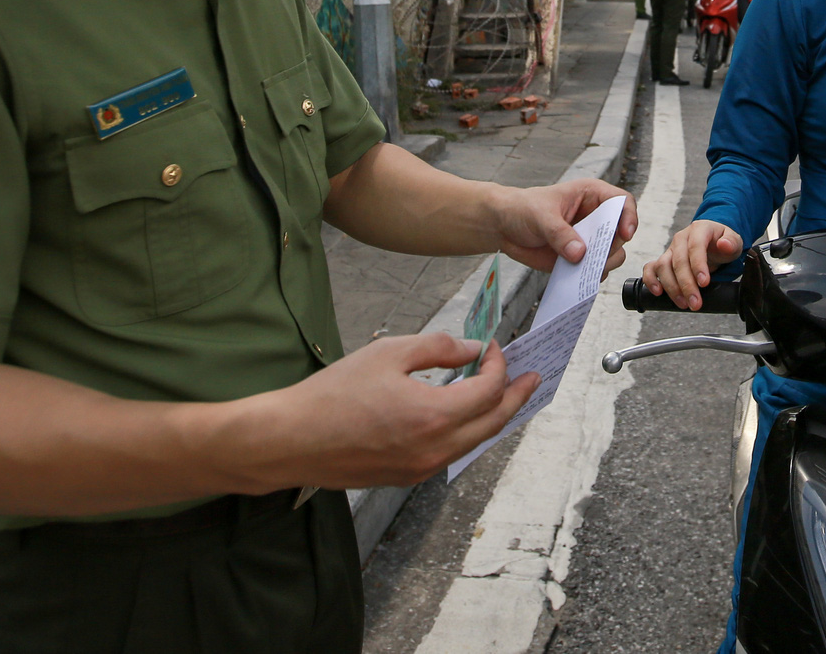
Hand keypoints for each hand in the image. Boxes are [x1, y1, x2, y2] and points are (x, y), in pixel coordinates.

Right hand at [258, 334, 536, 487]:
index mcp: (434, 416)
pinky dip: (467, 430)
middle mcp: (435, 449)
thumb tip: (472, 350)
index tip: (494, 347)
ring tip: (505, 393)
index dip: (499, 366)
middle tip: (534, 378)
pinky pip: (451, 452)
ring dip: (493, 416)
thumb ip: (438, 348)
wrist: (292, 440)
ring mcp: (422, 468)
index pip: (489, 391)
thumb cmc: (334, 393)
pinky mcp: (407, 477)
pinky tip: (464, 413)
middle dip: (517, 397)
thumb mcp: (388, 353)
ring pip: (475, 441)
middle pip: (494, 423)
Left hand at [492, 179, 636, 275]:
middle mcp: (595, 217)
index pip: (623, 202)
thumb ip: (560, 234)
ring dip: (603, 264)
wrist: (504, 226)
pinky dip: (589, 277)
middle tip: (596, 258)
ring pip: (612, 255)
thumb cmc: (523, 209)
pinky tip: (576, 277)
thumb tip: (579, 254)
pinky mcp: (580, 258)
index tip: (624, 234)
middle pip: (620, 234)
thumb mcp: (541, 216)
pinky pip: (594, 270)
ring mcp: (589, 239)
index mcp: (591, 195)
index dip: (629, 217)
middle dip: (612, 248)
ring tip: (584, 268)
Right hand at [641, 219, 742, 310]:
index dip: (698, 265)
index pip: (696, 246)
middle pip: (678, 260)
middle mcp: (681, 238)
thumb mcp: (734, 240)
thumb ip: (732, 242)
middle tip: (695, 302)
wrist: (713, 242)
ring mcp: (671, 249)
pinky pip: (651, 268)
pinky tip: (658, 292)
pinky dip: (650, 280)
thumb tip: (724, 244)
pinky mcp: (663, 260)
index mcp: (699, 230)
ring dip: (671, 287)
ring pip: (663, 266)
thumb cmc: (722, 242)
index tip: (704, 283)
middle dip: (686, 284)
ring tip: (683, 303)